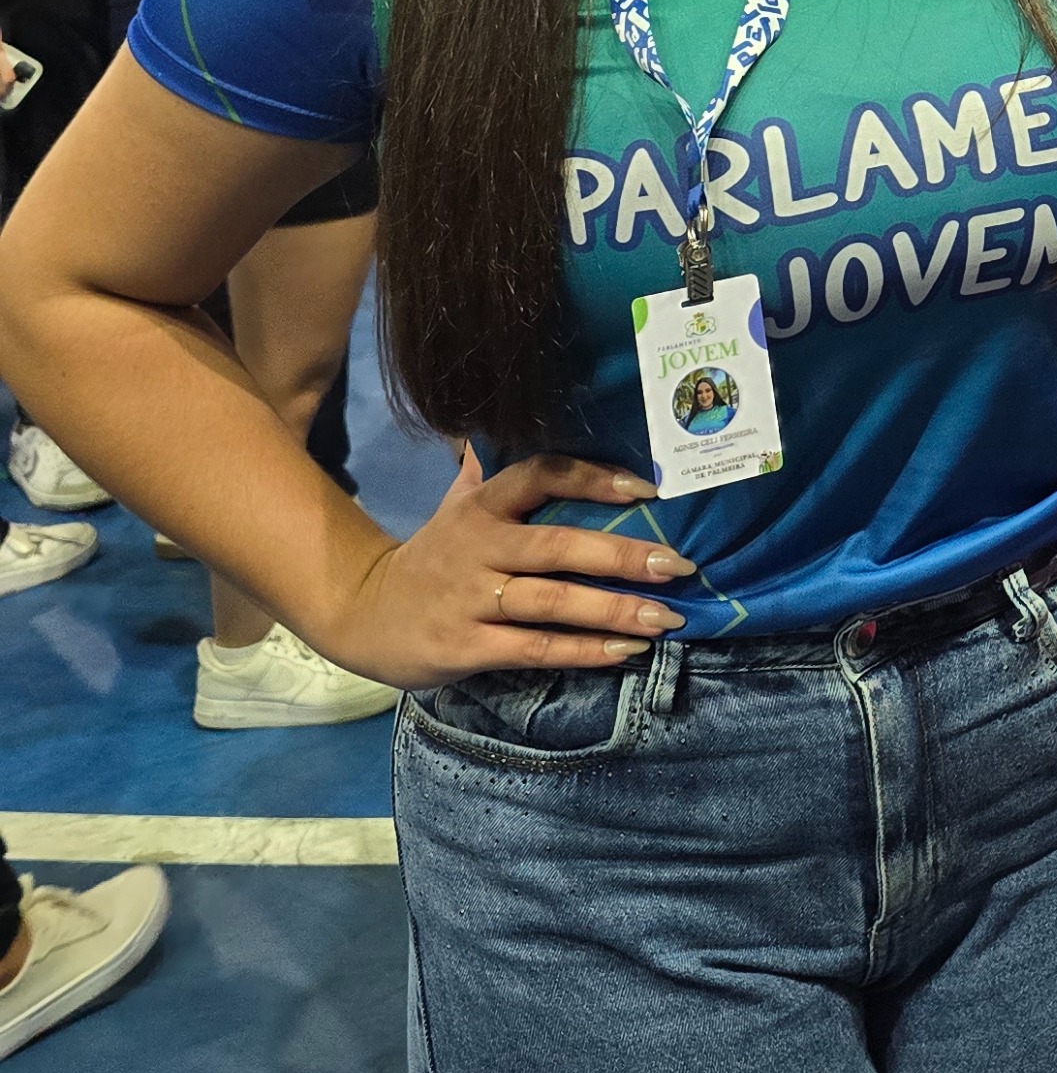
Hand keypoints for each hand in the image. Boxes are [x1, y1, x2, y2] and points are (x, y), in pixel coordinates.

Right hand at [320, 449, 694, 688]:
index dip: (595, 478)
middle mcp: (478, 547)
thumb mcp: (456, 507)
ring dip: (614, 611)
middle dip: (623, 556)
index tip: (649, 489)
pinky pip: (534, 648)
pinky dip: (582, 651)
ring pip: (552, 602)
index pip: (540, 476)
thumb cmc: (433, 557)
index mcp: (482, 506)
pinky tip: (625, 652)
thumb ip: (496, 471)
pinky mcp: (466, 646)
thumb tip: (534, 420)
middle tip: (680, 565)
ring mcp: (470, 599)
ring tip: (666, 618)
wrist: (361, 614)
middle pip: (558, 546)